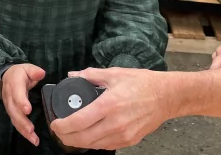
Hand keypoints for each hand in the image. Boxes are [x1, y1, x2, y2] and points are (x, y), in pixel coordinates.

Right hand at [2, 63, 45, 145]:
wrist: (6, 76)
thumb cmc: (19, 73)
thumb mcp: (26, 68)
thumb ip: (34, 71)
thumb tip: (41, 74)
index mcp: (14, 84)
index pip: (17, 94)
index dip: (21, 102)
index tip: (28, 110)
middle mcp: (10, 97)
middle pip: (14, 111)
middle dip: (22, 121)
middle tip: (31, 130)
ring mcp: (9, 106)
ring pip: (15, 120)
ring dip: (23, 130)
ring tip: (34, 139)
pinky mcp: (12, 113)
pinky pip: (16, 123)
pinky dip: (23, 132)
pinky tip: (32, 139)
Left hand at [49, 67, 166, 150]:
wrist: (167, 96)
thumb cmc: (142, 83)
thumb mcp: (115, 74)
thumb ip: (91, 75)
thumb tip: (73, 75)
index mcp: (109, 104)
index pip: (78, 122)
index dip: (62, 126)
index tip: (54, 124)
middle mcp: (115, 123)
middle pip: (82, 138)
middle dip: (66, 137)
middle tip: (59, 130)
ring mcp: (123, 134)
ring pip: (93, 145)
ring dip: (79, 142)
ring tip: (71, 133)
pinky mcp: (130, 141)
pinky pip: (106, 146)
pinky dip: (94, 143)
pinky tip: (89, 135)